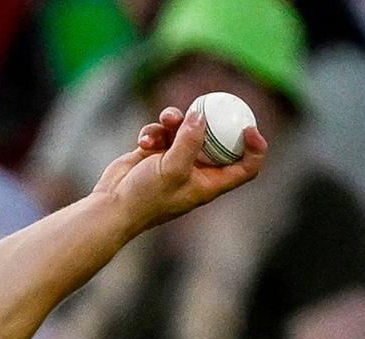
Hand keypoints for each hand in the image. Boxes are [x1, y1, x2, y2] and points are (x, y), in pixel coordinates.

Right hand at [88, 103, 265, 236]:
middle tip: (207, 105)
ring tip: (165, 119)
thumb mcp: (172, 168)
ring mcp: (176, 162)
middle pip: (218, 141)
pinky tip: (142, 141)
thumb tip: (200, 115)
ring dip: (176, 121)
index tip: (250, 129)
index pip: (245, 168)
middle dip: (210, 122)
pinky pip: (164, 132)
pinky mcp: (156, 154)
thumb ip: (189, 141)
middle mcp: (196, 172)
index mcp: (209, 184)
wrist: (110, 207)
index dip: (255, 149)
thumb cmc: (144, 198)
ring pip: (187, 130)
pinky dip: (154, 131)